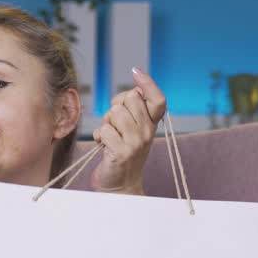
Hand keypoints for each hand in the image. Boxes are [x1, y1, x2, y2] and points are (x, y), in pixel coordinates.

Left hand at [89, 67, 166, 195]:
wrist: (119, 185)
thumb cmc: (120, 152)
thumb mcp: (131, 130)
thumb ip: (132, 111)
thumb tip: (133, 90)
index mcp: (151, 124)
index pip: (158, 99)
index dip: (148, 84)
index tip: (136, 72)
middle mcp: (148, 132)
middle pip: (130, 99)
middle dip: (116, 106)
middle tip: (114, 123)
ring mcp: (137, 143)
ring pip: (115, 113)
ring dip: (106, 123)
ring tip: (109, 136)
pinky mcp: (123, 152)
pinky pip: (104, 130)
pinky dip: (99, 137)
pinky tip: (103, 146)